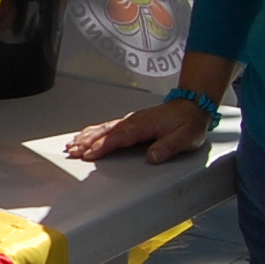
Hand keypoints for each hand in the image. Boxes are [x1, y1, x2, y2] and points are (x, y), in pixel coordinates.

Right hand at [65, 98, 211, 164]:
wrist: (192, 106)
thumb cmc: (188, 122)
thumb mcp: (185, 138)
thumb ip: (167, 147)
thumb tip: (152, 156)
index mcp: (144, 125)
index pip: (119, 137)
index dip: (103, 146)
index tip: (89, 153)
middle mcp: (134, 121)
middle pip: (106, 132)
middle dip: (87, 141)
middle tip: (72, 150)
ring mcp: (131, 121)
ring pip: (104, 128)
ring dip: (87, 136)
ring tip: (72, 145)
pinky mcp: (130, 123)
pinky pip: (108, 127)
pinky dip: (93, 131)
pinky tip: (85, 135)